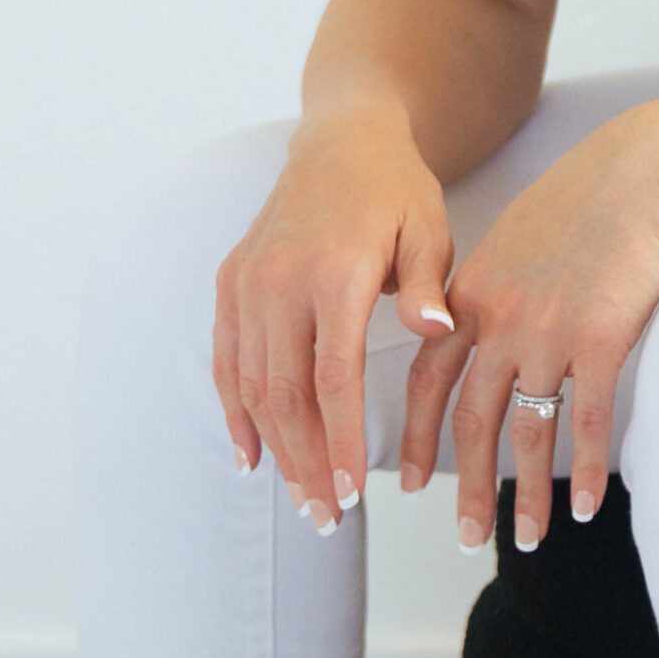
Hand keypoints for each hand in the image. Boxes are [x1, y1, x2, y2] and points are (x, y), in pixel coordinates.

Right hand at [213, 104, 459, 528]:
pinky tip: (250, 456)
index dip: (341, 440)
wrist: (341, 140)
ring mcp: (248, 282)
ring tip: (301, 497)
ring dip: (273, 448)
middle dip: (306, 462)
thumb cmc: (397, 192)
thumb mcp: (428, 229)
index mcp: (334, 271)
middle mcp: (280, 280)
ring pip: (250, 385)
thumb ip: (428, 284)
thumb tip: (432, 329)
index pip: (332, 377)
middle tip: (328, 517)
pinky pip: (225, 359)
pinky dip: (234, 411)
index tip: (352, 493)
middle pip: (284, 394)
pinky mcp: (230, 282)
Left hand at [402, 98, 658, 550]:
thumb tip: (477, 332)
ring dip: (524, 494)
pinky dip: (584, 471)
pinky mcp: (599, 340)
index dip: (417, 436)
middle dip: (466, 487)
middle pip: (471, 422)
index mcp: (470, 297)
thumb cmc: (583, 201)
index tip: (409, 483)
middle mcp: (499, 321)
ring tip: (527, 538)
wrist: (638, 173)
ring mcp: (547, 333)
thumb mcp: (513, 240)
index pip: (428, 380)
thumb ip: (488, 291)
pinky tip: (585, 506)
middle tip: (464, 536)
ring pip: (527, 432)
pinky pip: (586, 422)